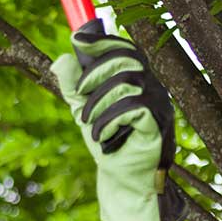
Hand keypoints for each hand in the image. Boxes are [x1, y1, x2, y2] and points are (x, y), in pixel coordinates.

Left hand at [49, 20, 186, 220]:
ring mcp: (160, 105)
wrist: (122, 180)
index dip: (103, 41)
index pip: (125, 49)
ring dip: (98, 102)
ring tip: (88, 123)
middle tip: (79, 95)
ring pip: (126, 82)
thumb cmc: (107, 143)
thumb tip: (61, 59)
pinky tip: (102, 136)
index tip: (77, 39)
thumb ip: (73, 86)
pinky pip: (133, 108)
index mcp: (136, 81)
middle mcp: (152, 88)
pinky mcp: (159, 124)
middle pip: (126, 59)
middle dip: (95, 73)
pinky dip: (109, 120)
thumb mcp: (83, 111)